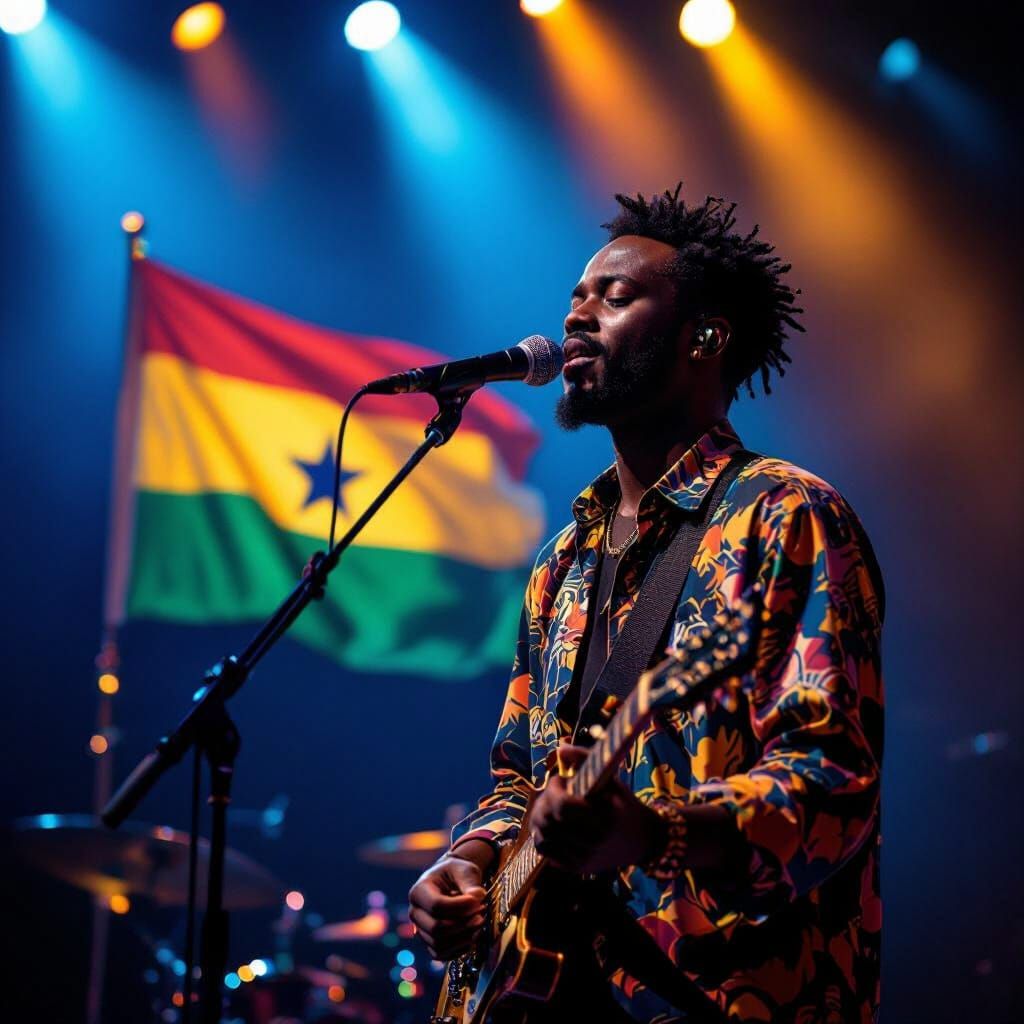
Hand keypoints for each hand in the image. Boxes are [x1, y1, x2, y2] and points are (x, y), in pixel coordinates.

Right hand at [408, 852, 487, 960]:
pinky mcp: (429, 942)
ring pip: (439, 945)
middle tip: (481, 914)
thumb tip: (477, 897)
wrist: (452, 882)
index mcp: (419, 891)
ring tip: (479, 923)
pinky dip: (459, 949)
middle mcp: (415, 912)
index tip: (478, 900)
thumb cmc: (457, 873)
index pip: (437, 906)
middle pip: (436, 928)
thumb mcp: (464, 870)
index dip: (460, 907)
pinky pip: (441, 955)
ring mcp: (420, 930)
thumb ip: (470, 882)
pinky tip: (474, 934)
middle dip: (463, 924)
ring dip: (463, 938)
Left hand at [529, 744, 663, 874]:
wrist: (640, 840)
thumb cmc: (623, 805)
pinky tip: (552, 823)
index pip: (563, 806)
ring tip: (552, 806)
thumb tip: (560, 748)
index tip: (562, 780)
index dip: (555, 788)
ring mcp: (583, 859)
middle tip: (555, 792)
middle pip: (549, 821)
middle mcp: (593, 844)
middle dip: (545, 800)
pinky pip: (545, 851)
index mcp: (605, 819)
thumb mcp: (611, 779)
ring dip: (541, 816)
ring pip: (543, 836)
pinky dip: (542, 834)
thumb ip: (585, 760)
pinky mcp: (575, 868)